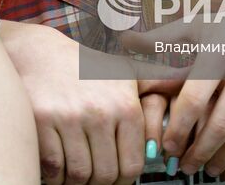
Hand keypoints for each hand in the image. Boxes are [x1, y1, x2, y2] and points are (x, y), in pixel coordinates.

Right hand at [1, 20, 148, 184]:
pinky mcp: (41, 120)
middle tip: (93, 179)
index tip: (116, 179)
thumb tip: (184, 83)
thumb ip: (157, 85)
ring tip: (75, 173)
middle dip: (99, 183)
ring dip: (76, 181)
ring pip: (78, 175)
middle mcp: (100, 111)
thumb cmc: (86, 69)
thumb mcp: (126, 74)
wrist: (40, 53)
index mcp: (125, 105)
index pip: (132, 165)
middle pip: (105, 174)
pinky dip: (55, 176)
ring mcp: (69, 116)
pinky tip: (57, 167)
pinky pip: (53, 167)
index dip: (123, 180)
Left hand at [122, 0, 224, 176]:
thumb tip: (122, 39)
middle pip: (220, 124)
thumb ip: (161, 38)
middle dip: (200, 152)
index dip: (179, 129)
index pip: (194, 101)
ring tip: (209, 168)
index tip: (168, 148)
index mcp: (219, 53)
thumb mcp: (197, 27)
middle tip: (185, 168)